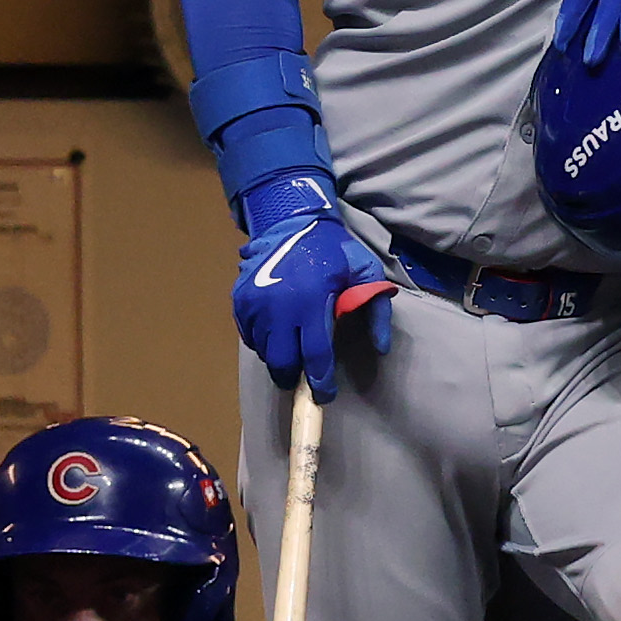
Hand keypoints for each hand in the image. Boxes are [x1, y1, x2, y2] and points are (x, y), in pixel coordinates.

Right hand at [231, 176, 392, 397]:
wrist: (292, 223)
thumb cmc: (334, 251)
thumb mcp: (365, 273)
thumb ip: (375, 310)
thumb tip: (381, 348)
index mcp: (311, 302)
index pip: (315, 355)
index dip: (320, 381)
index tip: (325, 396)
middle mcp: (278, 308)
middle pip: (282, 361)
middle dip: (293, 378)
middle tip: (304, 383)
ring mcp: (254, 305)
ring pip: (264, 351)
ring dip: (279, 360)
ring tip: (294, 356)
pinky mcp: (239, 302)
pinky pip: (249, 336)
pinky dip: (263, 343)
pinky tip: (278, 336)